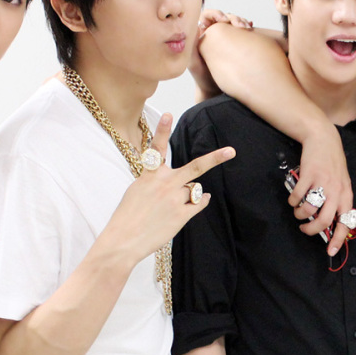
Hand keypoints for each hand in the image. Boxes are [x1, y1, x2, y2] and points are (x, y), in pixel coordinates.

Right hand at [103, 113, 234, 260]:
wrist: (124, 240)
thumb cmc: (127, 216)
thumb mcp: (136, 190)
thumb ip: (156, 181)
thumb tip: (182, 184)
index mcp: (149, 175)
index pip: (156, 148)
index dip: (162, 130)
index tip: (168, 114)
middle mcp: (164, 184)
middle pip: (195, 168)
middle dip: (215, 159)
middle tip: (231, 151)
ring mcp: (175, 199)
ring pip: (193, 189)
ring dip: (186, 194)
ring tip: (169, 205)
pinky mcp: (182, 215)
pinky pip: (199, 203)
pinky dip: (199, 202)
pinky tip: (198, 201)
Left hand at [190, 9, 254, 100]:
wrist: (215, 90)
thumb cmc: (202, 78)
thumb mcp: (194, 63)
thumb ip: (192, 46)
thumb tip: (194, 27)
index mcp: (202, 34)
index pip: (208, 16)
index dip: (216, 14)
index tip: (223, 19)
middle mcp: (214, 33)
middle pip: (224, 17)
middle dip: (233, 17)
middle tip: (240, 25)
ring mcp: (227, 38)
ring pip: (235, 23)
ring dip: (242, 22)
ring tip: (247, 28)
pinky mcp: (238, 44)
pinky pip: (243, 32)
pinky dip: (248, 27)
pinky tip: (252, 28)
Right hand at [290, 123, 355, 254]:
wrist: (324, 139)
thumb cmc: (333, 164)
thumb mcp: (342, 183)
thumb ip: (338, 201)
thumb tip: (331, 224)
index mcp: (346, 195)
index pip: (346, 222)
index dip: (338, 239)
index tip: (330, 251)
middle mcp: (336, 190)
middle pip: (325, 221)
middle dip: (312, 230)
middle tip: (304, 229)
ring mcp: (322, 182)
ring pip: (309, 210)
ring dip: (299, 215)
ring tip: (297, 212)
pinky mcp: (308, 174)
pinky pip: (298, 196)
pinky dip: (293, 201)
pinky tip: (293, 199)